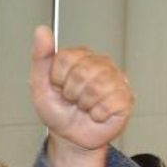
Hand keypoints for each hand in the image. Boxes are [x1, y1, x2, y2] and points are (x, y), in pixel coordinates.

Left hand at [30, 25, 132, 152]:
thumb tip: (41, 30)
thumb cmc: (57, 109)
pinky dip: (97, 114)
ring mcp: (116, 80)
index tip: (58, 86)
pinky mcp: (126, 98)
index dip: (57, 78)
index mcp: (81, 56)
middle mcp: (101, 63)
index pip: (66, 58)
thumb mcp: (40, 84)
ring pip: (96, 87)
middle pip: (82, 72)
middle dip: (70, 92)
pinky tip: (96, 113)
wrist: (70, 135)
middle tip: (72, 99)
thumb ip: (41, 56)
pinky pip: (109, 103)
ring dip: (83, 104)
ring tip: (84, 106)